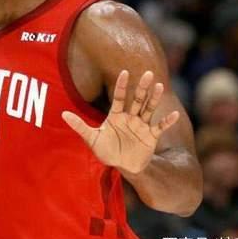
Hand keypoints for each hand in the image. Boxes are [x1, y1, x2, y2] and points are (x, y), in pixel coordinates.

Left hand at [62, 70, 178, 173]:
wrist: (122, 165)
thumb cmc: (106, 150)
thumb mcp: (91, 138)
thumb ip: (79, 126)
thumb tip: (62, 114)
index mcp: (116, 115)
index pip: (120, 97)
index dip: (122, 85)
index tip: (125, 72)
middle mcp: (130, 117)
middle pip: (137, 99)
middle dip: (142, 87)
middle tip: (148, 73)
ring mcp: (141, 126)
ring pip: (149, 109)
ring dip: (154, 99)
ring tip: (160, 86)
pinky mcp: (151, 136)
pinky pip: (160, 127)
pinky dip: (167, 121)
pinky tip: (175, 115)